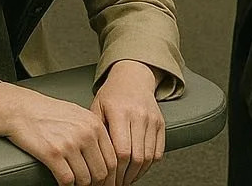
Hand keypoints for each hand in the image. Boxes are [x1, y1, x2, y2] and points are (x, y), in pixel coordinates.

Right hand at [0, 81, 117, 185]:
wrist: (22, 109)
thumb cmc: (48, 112)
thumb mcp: (78, 115)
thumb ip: (93, 132)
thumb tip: (106, 157)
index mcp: (94, 124)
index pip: (112, 158)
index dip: (110, 176)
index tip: (106, 183)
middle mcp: (86, 133)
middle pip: (101, 172)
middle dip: (98, 184)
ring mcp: (70, 143)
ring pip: (85, 179)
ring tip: (76, 184)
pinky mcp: (53, 153)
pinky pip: (67, 180)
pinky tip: (62, 181)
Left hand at [90, 61, 164, 184]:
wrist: (133, 77)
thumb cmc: (111, 95)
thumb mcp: (97, 108)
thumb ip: (96, 133)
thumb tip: (91, 161)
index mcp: (119, 111)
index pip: (121, 151)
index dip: (114, 171)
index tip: (106, 181)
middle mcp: (138, 115)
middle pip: (135, 157)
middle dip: (124, 177)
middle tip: (114, 185)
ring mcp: (152, 119)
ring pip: (148, 158)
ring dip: (136, 174)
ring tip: (124, 180)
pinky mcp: (160, 124)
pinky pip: (158, 153)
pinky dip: (148, 166)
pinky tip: (136, 170)